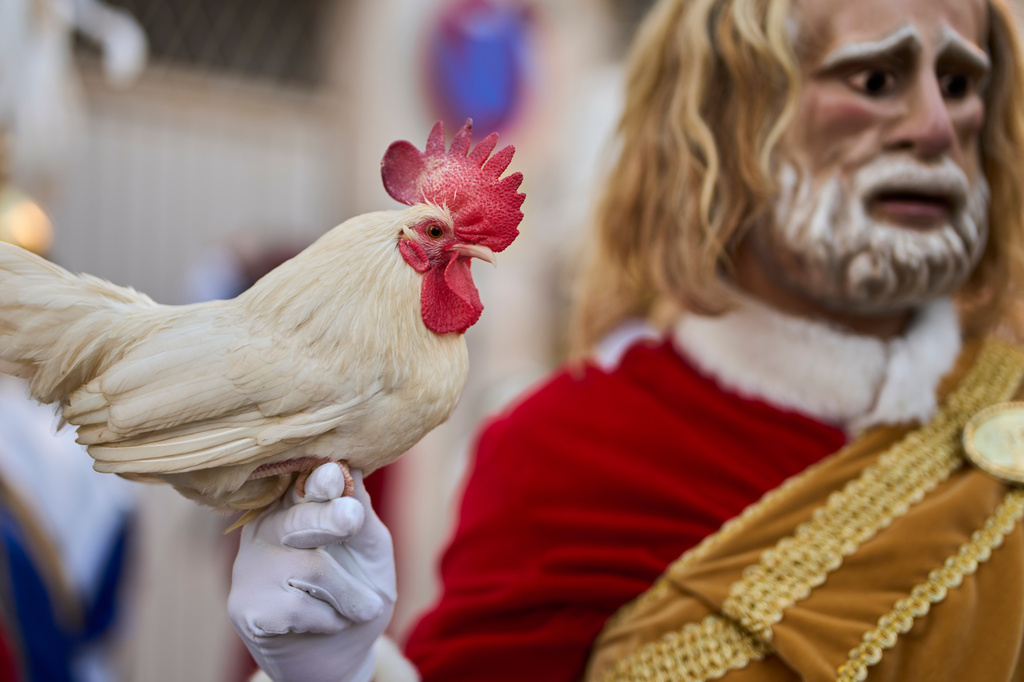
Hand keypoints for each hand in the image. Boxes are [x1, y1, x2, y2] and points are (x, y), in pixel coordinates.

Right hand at [228, 465, 395, 681]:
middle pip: (301, 517)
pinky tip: (326, 623)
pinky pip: (298, 607)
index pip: (305, 483)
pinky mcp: (245, 605)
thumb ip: (361, 515)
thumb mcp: (370, 551)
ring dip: (349, 594)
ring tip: (362, 608)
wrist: (339, 655)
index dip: (319, 479)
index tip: (334, 474)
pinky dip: (329, 619)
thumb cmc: (357, 591)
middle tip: (352, 518)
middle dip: (330, 519)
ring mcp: (251, 565)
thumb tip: (354, 472)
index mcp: (298, 505)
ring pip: (311, 568)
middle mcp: (269, 527)